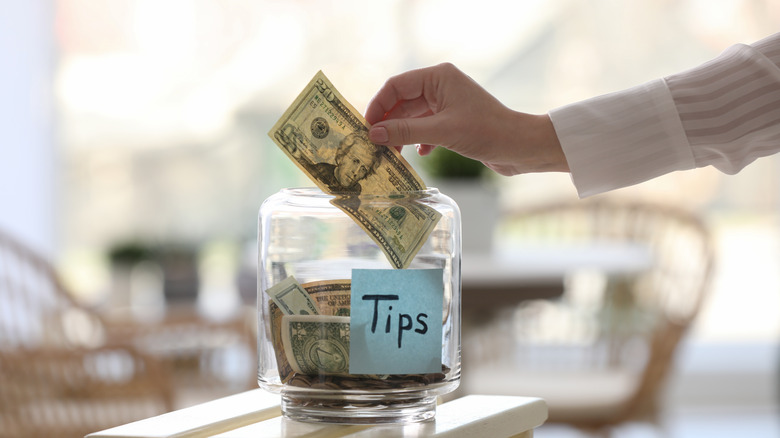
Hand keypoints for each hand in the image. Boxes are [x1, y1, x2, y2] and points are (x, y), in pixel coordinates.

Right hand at [365, 63, 567, 174]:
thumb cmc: (487, 131)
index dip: (378, 106)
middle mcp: (441, 86)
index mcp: (439, 77)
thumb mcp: (442, 131)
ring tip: (392, 154)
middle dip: (388, 123)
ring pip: (413, 117)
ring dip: (402, 135)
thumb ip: (406, 131)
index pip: (396, 86)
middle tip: (374, 145)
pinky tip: (420, 154)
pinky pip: (425, 128)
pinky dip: (419, 141)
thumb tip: (373, 134)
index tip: (366, 128)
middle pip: (402, 102)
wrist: (520, 147)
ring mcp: (447, 104)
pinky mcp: (453, 122)